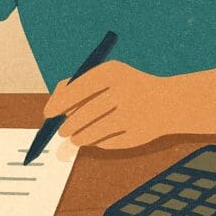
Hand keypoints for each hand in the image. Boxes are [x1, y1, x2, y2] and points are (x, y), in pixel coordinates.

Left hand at [44, 61, 170, 149]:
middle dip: (68, 125)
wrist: (167, 102)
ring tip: (74, 138)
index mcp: (113, 72)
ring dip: (78, 137)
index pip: (78, 88)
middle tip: (60, 131)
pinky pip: (108, 143)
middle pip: (86, 113)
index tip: (48, 113)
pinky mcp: (137, 134)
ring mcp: (133, 114)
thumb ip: (77, 88)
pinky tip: (100, 138)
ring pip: (94, 131)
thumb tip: (51, 108)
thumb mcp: (105, 77)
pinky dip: (98, 143)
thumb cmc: (126, 87)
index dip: (59, 102)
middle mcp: (124, 91)